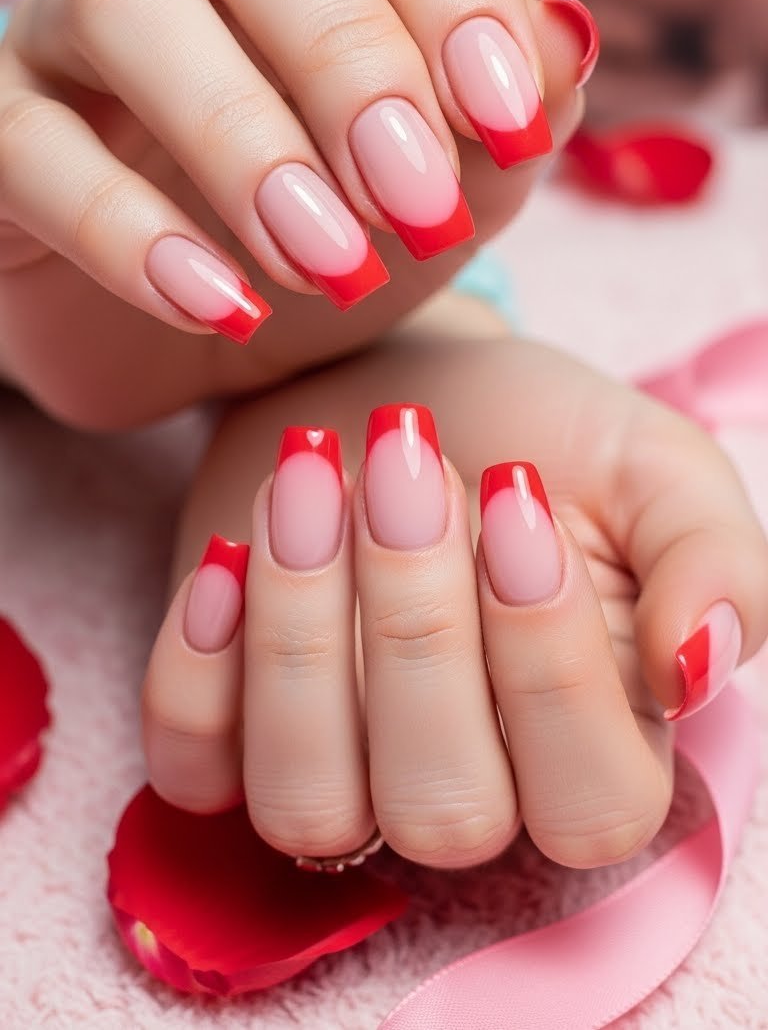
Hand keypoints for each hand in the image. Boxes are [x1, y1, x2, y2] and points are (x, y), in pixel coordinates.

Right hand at [0, 0, 592, 427]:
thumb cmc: (340, 242)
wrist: (210, 344)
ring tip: (322, 263)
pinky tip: (219, 308)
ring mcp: (74, 33)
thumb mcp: (454, 191)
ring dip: (242, 137)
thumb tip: (567, 36)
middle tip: (415, 203)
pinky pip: (31, 145)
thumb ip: (512, 116)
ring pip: (128, 4)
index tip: (514, 125)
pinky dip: (128, 231)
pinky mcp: (1, 132)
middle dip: (348, 58)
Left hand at [141, 335, 767, 869]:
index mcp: (596, 750)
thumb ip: (712, 558)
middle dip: (415, 625)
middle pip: (443, 811)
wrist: (402, 383)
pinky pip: (194, 763)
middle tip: (403, 455)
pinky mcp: (226, 733)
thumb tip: (699, 661)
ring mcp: (338, 773)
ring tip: (309, 475)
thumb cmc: (539, 433)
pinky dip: (198, 663)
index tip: (517, 496)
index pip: (589, 802)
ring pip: (310, 805)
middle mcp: (467, 789)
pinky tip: (229, 549)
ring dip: (300, 634)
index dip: (549, 666)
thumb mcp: (655, 467)